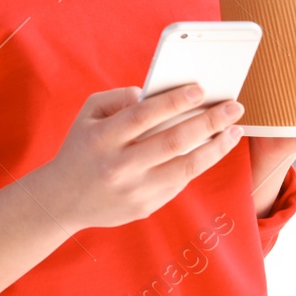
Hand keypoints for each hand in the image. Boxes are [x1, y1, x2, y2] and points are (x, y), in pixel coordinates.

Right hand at [38, 83, 244, 231]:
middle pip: (173, 141)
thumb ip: (117, 98)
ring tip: (234, 130)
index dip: (175, 101)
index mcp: (102, 138)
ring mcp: (134, 189)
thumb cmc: (81, 148)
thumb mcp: (87, 115)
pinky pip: (179, 182)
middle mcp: (119, 165)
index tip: (202, 89)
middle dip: (209, 121)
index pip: (144, 115)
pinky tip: (211, 149)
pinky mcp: (145, 207)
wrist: (62, 200)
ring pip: (186, 167)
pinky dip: (198, 164)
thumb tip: (152, 94)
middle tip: (234, 107)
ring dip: (216, 147)